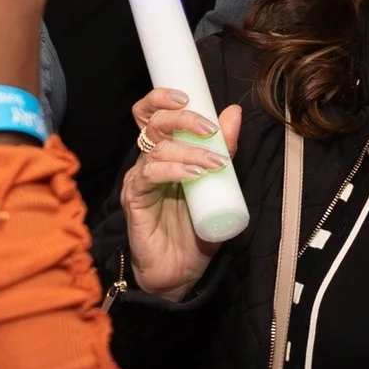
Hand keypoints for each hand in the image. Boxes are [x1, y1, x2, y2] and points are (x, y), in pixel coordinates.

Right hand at [119, 88, 242, 299]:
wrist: (180, 272)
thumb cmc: (195, 228)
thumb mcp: (218, 184)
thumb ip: (224, 150)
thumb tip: (233, 112)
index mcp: (164, 152)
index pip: (152, 114)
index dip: (162, 98)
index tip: (188, 96)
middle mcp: (148, 161)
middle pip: (153, 123)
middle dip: (182, 119)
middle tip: (209, 129)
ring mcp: (139, 179)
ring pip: (156, 149)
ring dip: (188, 150)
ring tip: (216, 163)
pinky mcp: (135, 200)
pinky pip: (149, 175)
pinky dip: (174, 170)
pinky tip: (195, 174)